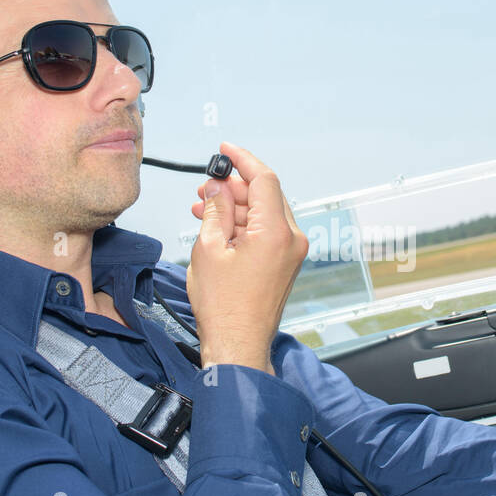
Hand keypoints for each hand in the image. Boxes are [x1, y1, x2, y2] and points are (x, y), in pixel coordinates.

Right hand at [185, 141, 308, 374]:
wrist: (239, 345)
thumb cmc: (224, 307)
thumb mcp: (209, 249)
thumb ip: (215, 210)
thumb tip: (217, 186)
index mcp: (276, 232)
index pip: (264, 179)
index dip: (242, 160)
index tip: (225, 149)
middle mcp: (292, 239)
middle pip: (265, 194)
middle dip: (234, 186)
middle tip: (205, 187)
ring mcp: (292, 252)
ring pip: (264, 212)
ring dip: (236, 206)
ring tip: (204, 207)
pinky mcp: (285, 262)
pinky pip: (266, 231)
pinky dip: (244, 224)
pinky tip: (218, 225)